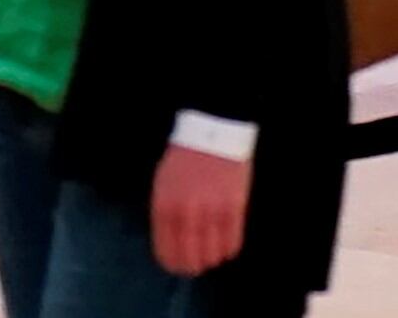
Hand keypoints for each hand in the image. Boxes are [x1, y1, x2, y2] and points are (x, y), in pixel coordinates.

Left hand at [149, 144, 251, 277]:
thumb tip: (169, 245)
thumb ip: (164, 214)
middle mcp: (186, 212)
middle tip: (196, 265)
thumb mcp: (162, 184)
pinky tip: (225, 245)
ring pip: (212, 256)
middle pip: (189, 259)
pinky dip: (229, 250)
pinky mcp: (234, 208)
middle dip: (192, 267)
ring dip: (211, 259)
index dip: (172, 265)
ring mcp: (211, 211)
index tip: (177, 267)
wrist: (212, 131)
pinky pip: (232, 244)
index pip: (166, 252)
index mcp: (163, 206)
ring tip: (212, 253)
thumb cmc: (185, 158)